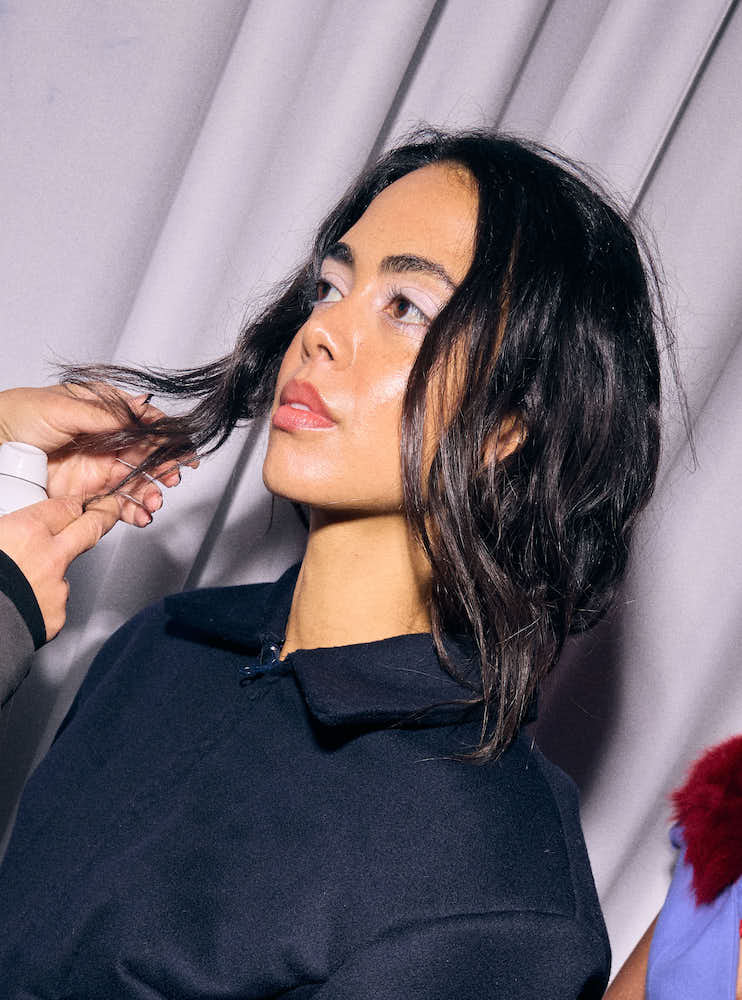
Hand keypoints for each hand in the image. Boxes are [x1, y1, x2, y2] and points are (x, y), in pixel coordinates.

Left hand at [0, 384, 189, 526]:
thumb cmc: (20, 415)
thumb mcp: (64, 408)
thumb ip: (106, 414)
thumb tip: (142, 411)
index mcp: (106, 414)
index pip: (145, 426)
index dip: (167, 437)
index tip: (181, 448)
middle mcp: (108, 442)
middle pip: (148, 457)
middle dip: (165, 469)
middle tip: (171, 477)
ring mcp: (100, 469)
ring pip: (138, 483)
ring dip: (151, 493)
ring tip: (154, 501)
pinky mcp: (90, 494)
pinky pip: (119, 505)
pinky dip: (134, 512)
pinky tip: (142, 515)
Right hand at [0, 495, 124, 639]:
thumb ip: (9, 532)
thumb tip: (11, 533)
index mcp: (27, 532)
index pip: (65, 507)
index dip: (75, 504)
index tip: (80, 502)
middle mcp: (50, 557)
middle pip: (89, 528)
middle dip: (102, 516)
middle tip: (108, 509)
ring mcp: (57, 588)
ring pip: (65, 573)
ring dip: (53, 573)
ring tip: (22, 582)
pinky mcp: (57, 616)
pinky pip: (54, 604)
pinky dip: (42, 603)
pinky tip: (21, 604)